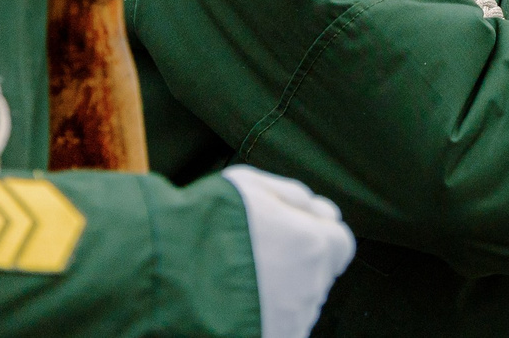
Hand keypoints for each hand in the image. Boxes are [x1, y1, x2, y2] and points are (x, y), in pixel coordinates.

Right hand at [223, 164, 355, 337]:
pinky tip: (231, 303)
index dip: (317, 235)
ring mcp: (290, 322)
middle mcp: (310, 288)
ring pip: (294, 304)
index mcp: (315, 245)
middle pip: (316, 275)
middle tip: (254, 254)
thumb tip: (323, 211)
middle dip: (293, 264)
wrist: (167, 273)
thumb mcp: (253, 185)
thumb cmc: (207, 224)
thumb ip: (296, 197)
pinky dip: (261, 317)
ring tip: (233, 279)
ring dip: (276, 293)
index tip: (292, 233)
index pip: (340, 244)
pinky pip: (276, 327)